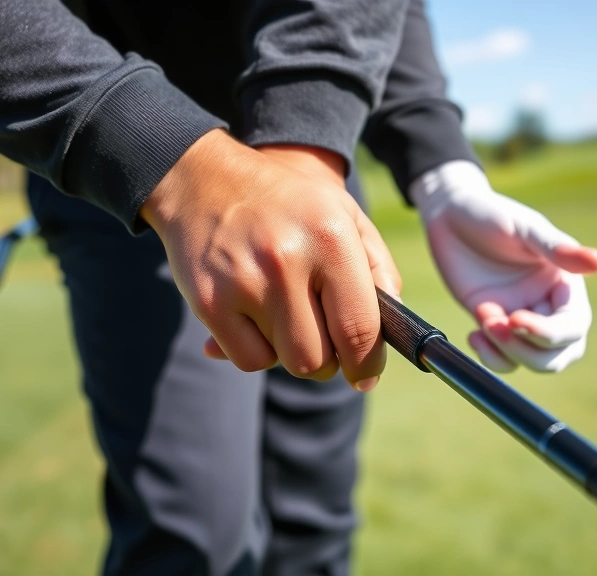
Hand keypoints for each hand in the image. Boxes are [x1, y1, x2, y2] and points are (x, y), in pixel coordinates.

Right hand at [141, 130, 400, 390]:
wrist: (203, 179)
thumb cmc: (288, 203)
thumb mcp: (345, 214)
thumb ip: (378, 268)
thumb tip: (393, 328)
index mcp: (331, 237)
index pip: (360, 328)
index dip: (367, 363)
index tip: (366, 374)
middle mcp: (287, 261)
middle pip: (320, 359)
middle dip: (329, 360)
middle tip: (323, 338)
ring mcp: (244, 283)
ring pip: (286, 362)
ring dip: (293, 353)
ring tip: (287, 314)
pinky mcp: (208, 302)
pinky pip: (248, 361)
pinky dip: (257, 351)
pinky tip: (255, 317)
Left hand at [411, 160, 596, 372]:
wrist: (451, 213)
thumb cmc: (493, 213)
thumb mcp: (524, 227)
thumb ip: (557, 248)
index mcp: (565, 283)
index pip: (573, 325)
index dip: (549, 332)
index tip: (516, 319)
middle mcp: (547, 305)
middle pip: (560, 354)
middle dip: (532, 352)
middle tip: (497, 327)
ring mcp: (520, 317)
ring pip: (533, 360)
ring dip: (509, 354)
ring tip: (482, 324)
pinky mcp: (493, 324)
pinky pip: (503, 359)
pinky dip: (492, 358)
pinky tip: (473, 335)